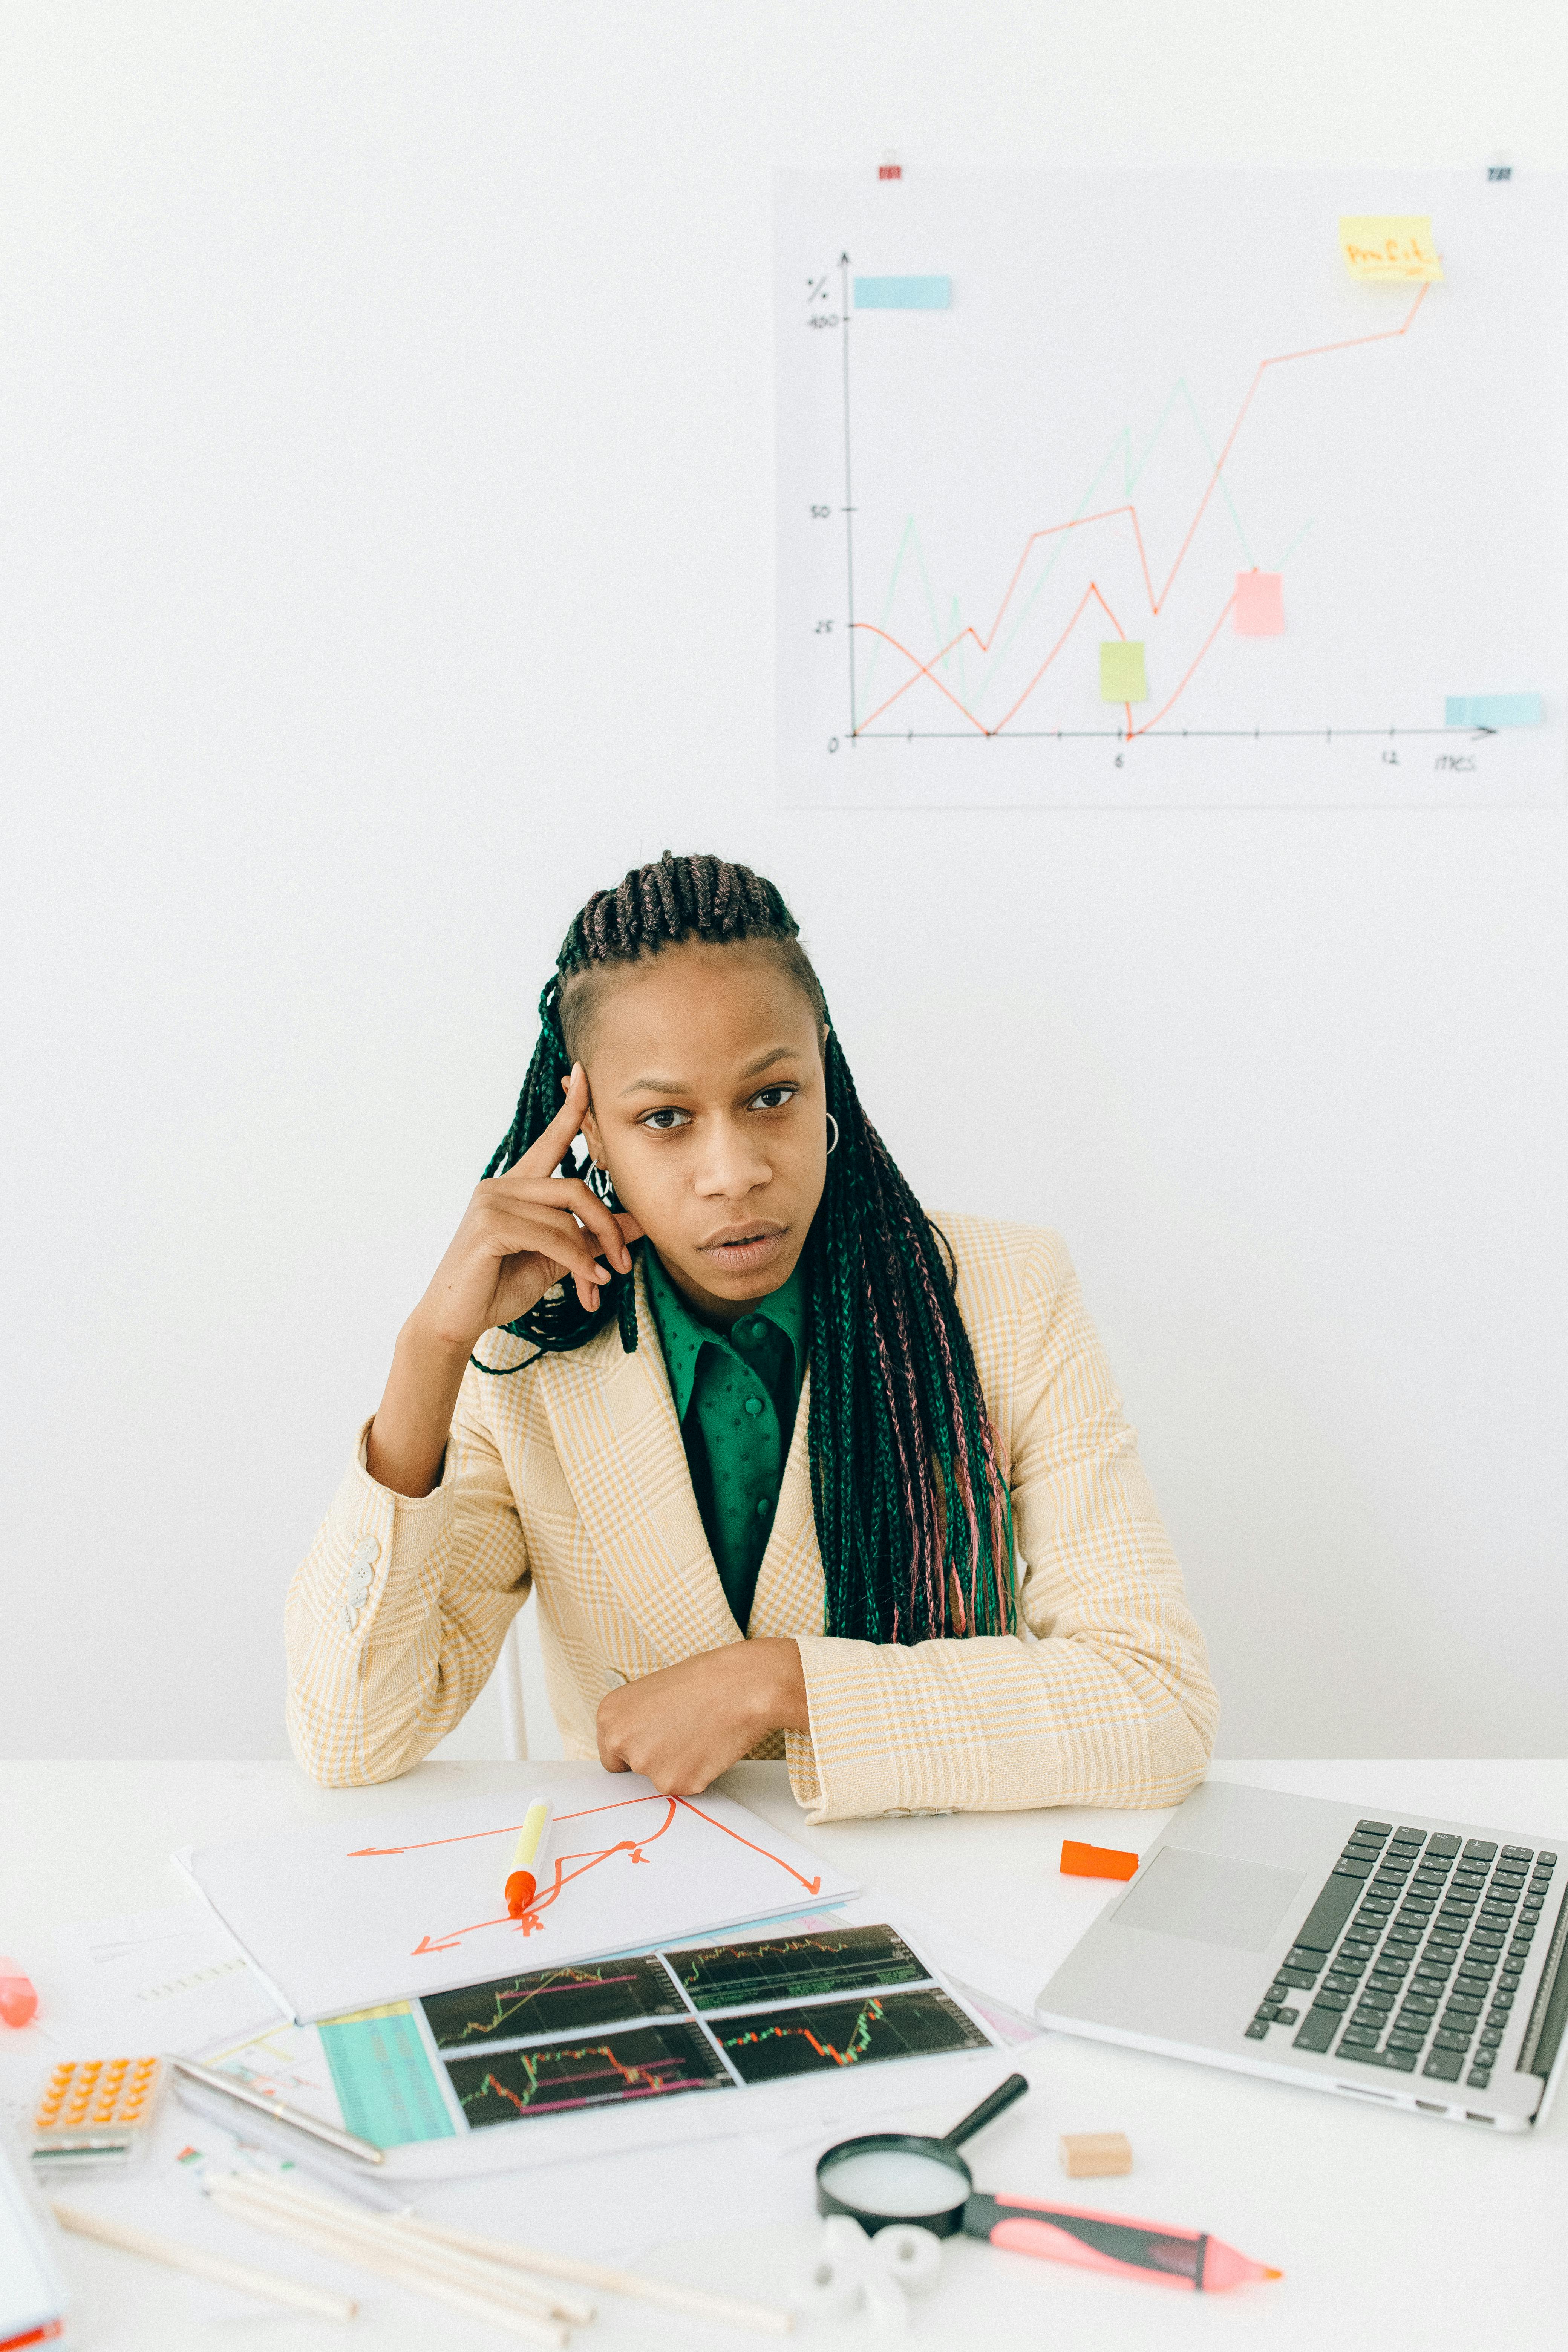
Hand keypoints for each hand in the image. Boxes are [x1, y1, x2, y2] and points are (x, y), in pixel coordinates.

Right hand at [417, 1063, 641, 1350]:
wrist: (458, 1320)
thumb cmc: (499, 1286)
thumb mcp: (556, 1259)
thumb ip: (590, 1237)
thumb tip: (637, 1224)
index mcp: (515, 1187)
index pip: (549, 1141)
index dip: (570, 1109)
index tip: (583, 1075)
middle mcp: (500, 1186)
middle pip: (575, 1187)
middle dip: (608, 1225)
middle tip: (622, 1263)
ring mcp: (491, 1202)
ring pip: (567, 1215)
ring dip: (593, 1253)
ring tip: (599, 1282)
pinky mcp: (489, 1226)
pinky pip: (553, 1236)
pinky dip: (577, 1261)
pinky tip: (587, 1284)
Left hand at [596, 1642, 809, 1793]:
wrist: (739, 1686)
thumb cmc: (703, 1681)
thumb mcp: (652, 1693)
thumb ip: (637, 1722)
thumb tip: (640, 1743)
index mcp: (609, 1716)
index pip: (612, 1755)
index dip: (635, 1750)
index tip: (654, 1742)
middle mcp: (620, 1742)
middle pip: (635, 1769)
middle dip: (657, 1758)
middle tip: (683, 1733)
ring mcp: (646, 1766)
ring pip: (661, 1778)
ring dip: (679, 1765)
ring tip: (699, 1735)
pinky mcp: (674, 1784)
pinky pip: (684, 1786)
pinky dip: (697, 1773)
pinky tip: (708, 1748)